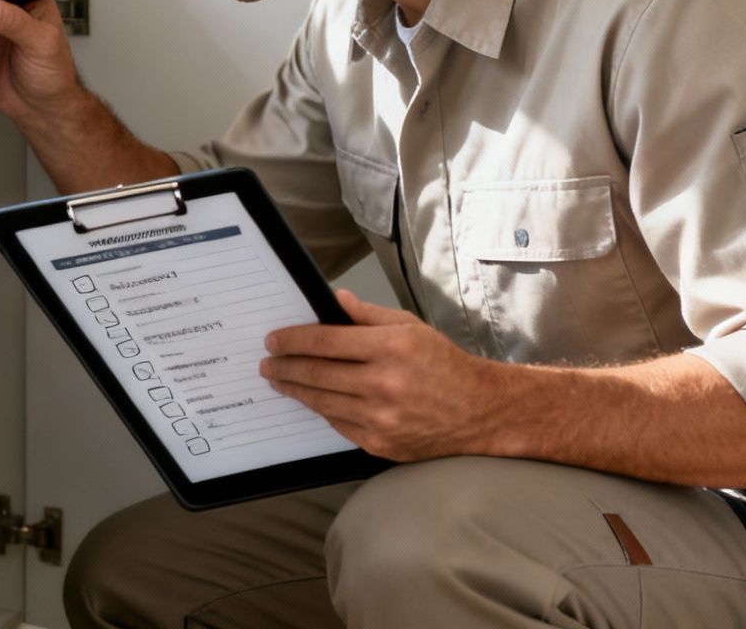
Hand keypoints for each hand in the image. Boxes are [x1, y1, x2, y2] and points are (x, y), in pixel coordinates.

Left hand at [260, 289, 499, 462]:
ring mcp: (381, 418)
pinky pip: (338, 425)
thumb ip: (367, 316)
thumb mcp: (410, 327)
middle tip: (266, 363)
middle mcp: (384, 384)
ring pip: (322, 402)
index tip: (273, 340)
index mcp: (390, 348)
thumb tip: (332, 301)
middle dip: (284, 367)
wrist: (479, 412)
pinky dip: (322, 410)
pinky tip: (312, 400)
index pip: (325, 341)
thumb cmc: (443, 364)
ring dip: (295, 390)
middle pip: (316, 373)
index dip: (293, 340)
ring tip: (279, 381)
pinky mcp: (380, 444)